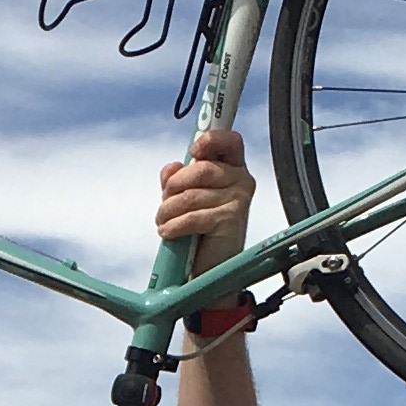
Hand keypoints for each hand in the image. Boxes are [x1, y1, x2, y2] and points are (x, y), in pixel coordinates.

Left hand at [158, 124, 254, 266]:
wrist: (211, 266)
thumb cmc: (202, 229)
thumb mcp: (186, 196)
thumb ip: (177, 177)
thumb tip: (172, 167)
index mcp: (233, 167)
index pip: (230, 141)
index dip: (211, 140)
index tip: (193, 151)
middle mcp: (241, 180)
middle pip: (201, 169)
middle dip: (174, 186)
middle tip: (165, 202)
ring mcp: (238, 201)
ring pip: (191, 195)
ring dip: (168, 211)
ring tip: (164, 221)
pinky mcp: (230, 221)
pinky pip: (192, 216)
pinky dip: (173, 226)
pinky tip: (169, 232)